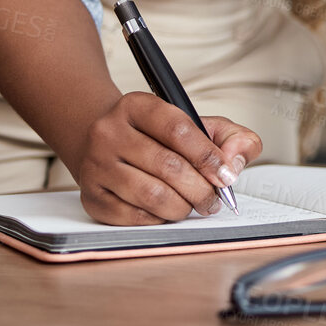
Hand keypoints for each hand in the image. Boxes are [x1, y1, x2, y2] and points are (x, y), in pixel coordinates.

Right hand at [68, 92, 261, 224]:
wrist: (104, 144)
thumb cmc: (158, 137)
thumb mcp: (197, 125)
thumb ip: (230, 137)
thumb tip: (234, 163)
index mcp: (138, 106)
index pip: (178, 130)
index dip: (208, 156)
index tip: (225, 175)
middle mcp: (109, 132)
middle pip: (168, 166)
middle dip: (201, 189)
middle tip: (214, 199)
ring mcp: (96, 165)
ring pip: (151, 195)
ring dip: (183, 206)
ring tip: (194, 205)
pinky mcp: (91, 196)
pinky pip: (133, 216)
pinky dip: (159, 218)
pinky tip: (167, 210)